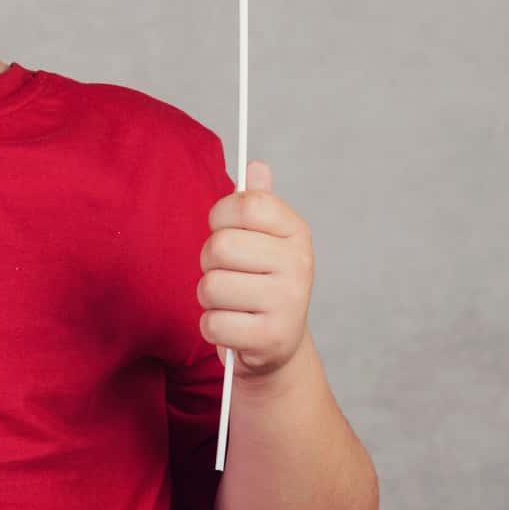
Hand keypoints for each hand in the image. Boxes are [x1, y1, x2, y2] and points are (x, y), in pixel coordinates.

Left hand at [197, 159, 314, 384]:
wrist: (278, 344)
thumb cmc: (262, 283)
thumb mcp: (265, 240)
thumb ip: (259, 204)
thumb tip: (256, 165)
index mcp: (297, 232)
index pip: (245, 205)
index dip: (220, 216)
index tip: (223, 229)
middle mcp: (299, 264)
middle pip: (220, 247)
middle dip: (209, 263)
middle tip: (226, 273)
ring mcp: (288, 302)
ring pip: (211, 287)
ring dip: (209, 298)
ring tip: (230, 302)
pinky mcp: (270, 338)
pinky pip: (212, 323)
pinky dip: (212, 327)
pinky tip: (232, 327)